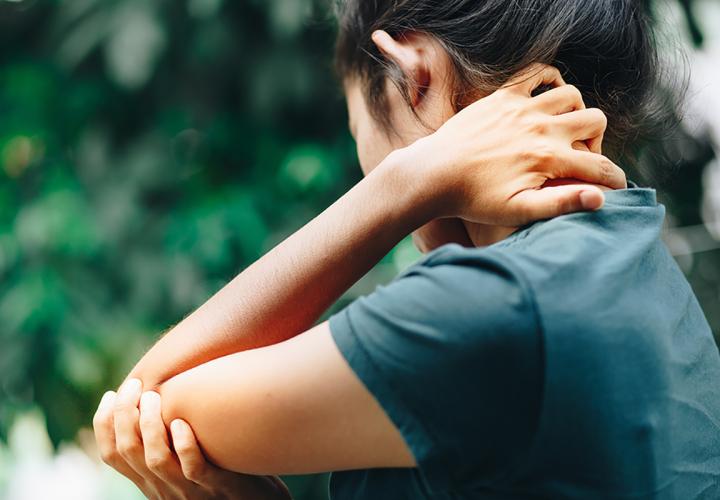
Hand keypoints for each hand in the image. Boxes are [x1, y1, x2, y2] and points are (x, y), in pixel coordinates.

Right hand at [93, 379, 291, 499]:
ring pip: (155, 460)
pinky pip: (194, 468)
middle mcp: (164, 487)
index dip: (105, 424)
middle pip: (128, 452)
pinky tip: (182, 423)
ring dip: (150, 426)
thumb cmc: (225, 474)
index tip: (110, 394)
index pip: (113, 455)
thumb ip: (169, 442)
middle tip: (135, 385)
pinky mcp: (219, 486)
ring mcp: (191, 489)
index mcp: (152, 480)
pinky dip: (184, 445)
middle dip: (124, 415)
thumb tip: (156, 400)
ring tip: (153, 396)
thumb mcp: (188, 461)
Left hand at [397, 63, 626, 225]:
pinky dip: (549, 80)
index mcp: (548, 158)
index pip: (599, 166)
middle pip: (595, 121)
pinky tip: (547, 99)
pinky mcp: (503, 96)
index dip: (615, 180)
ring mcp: (521, 108)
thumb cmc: (474, 200)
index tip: (616, 188)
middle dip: (597, 141)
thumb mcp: (517, 211)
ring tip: (563, 133)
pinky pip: (537, 74)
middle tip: (579, 159)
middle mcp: (540, 127)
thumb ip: (560, 204)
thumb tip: (601, 199)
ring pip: (572, 96)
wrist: (434, 175)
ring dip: (576, 113)